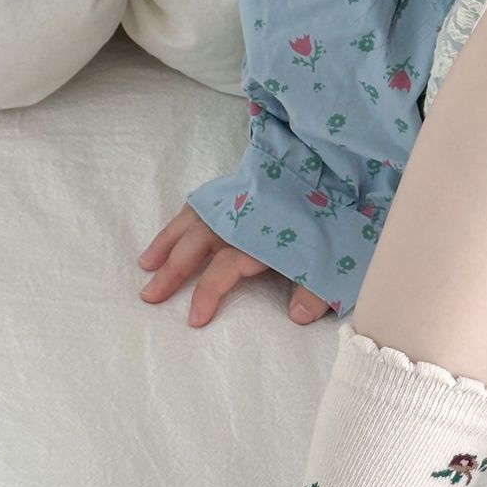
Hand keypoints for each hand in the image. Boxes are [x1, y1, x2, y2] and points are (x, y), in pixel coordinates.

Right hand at [138, 204, 331, 327]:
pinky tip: (175, 230)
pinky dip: (183, 219)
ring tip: (145, 264)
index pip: (223, 271)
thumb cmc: (338, 218)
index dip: (206, 294)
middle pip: (196, 246)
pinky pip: (202, 203)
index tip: (194, 319)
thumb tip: (297, 315)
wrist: (340, 167)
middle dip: (171, 271)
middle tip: (148, 296)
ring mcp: (237, 201)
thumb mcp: (334, 260)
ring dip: (166, 242)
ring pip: (192, 221)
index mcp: (259, 239)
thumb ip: (315, 290)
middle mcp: (240, 219)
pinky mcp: (240, 189)